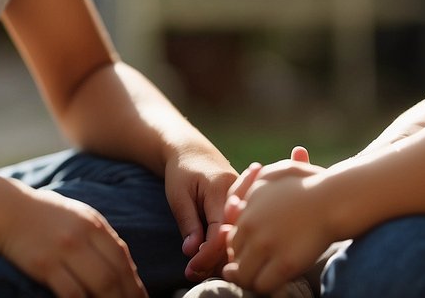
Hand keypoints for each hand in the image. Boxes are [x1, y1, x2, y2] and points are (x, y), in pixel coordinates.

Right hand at [0, 186, 146, 296]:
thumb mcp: (76, 216)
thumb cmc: (41, 213)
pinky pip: (71, 293)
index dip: (134, 282)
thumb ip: (97, 236)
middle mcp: (83, 235)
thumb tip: (121, 263)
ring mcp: (64, 250)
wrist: (4, 207)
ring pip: (99, 285)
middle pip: (115, 274)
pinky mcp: (44, 264)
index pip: (123, 257)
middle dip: (128, 297)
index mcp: (94, 223)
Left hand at [162, 145, 237, 280]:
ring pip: (238, 236)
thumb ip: (188, 222)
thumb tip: (192, 252)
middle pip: (233, 236)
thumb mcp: (179, 195)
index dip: (206, 254)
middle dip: (214, 260)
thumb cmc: (182, 170)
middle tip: (191, 274)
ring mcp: (245, 201)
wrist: (193, 150)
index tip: (190, 268)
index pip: (219, 230)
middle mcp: (240, 195)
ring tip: (197, 269)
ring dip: (220, 256)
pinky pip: (238, 230)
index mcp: (222, 188)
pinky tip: (210, 258)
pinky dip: (225, 246)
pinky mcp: (245, 206)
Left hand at [220, 157, 331, 293]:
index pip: (230, 236)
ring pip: (244, 275)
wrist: (338, 198)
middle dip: (242, 265)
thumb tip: (237, 201)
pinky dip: (266, 288)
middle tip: (256, 270)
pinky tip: (276, 285)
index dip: (240, 249)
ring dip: (250, 280)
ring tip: (263, 280)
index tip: (253, 254)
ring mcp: (266, 244)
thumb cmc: (314, 184)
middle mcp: (251, 225)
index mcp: (247, 206)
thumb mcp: (282, 171)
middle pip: (234, 256)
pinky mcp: (285, 263)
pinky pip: (262, 285)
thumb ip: (260, 179)